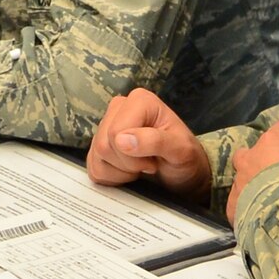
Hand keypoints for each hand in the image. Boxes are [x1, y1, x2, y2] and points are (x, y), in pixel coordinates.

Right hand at [86, 88, 209, 201]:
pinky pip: (93, 167)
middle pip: (104, 145)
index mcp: (139, 101)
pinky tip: (129, 171)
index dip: (133, 155)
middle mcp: (119, 108)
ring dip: (121, 172)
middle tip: (149, 164)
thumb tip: (121, 141)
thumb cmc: (186, 157)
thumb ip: (155, 141)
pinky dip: (112, 177)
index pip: (116, 132)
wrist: (183, 173)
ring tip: (141, 167)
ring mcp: (106, 126)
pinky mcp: (98, 145)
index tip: (155, 158)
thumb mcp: (181, 150)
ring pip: (96, 157)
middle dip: (127, 164)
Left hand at [226, 118, 278, 223]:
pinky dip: (249, 206)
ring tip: (270, 197)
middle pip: (253, 150)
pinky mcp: (232, 204)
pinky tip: (262, 217)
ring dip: (254, 182)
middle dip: (266, 158)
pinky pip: (240, 202)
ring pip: (242, 176)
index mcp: (273, 142)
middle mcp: (250, 157)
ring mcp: (238, 180)